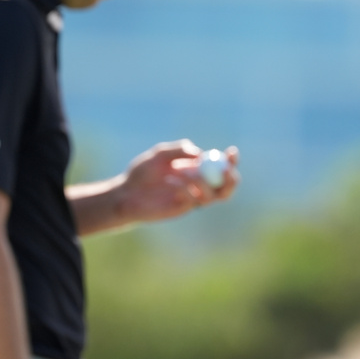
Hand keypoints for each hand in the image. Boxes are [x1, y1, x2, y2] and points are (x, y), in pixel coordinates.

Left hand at [118, 139, 238, 222]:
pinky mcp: (184, 209)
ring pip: (215, 195)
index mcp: (196, 168)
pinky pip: (196, 200)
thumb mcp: (160, 153)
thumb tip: (200, 154)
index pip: (221, 165)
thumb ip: (179, 149)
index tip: (232, 152)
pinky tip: (170, 183)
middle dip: (231, 179)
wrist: (127, 192)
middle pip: (226, 186)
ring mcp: (193, 198)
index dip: (230, 160)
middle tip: (226, 171)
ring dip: (203, 182)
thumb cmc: (142, 172)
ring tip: (180, 173)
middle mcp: (198, 184)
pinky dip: (187, 189)